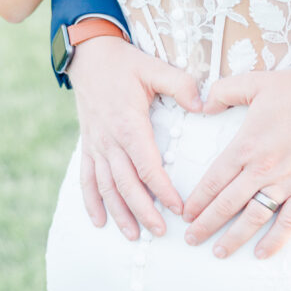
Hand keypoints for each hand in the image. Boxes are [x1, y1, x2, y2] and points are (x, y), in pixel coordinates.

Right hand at [68, 37, 201, 238]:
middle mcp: (109, 139)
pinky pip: (86, 178)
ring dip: (119, 213)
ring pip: (106, 187)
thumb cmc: (126, 63)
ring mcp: (96, 144)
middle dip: (143, 211)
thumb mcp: (155, 67)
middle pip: (126, 184)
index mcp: (129, 124)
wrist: (89, 55)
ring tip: (134, 235)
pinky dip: (91, 202)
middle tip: (160, 231)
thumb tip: (203, 105)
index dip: (162, 189)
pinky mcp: (88, 145)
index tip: (177, 207)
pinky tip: (99, 221)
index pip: (147, 165)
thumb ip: (181, 85)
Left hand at [182, 68, 290, 259]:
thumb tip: (203, 105)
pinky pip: (290, 222)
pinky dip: (276, 240)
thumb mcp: (256, 82)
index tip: (186, 214)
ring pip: (253, 218)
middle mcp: (262, 168)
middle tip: (191, 239)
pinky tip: (262, 254)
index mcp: (246, 144)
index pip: (214, 179)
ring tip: (218, 252)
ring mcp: (287, 182)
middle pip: (227, 204)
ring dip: (233, 238)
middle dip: (206, 224)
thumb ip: (224, 91)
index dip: (198, 200)